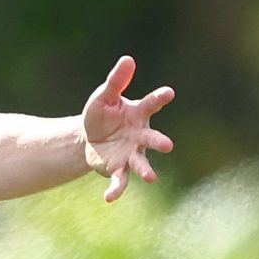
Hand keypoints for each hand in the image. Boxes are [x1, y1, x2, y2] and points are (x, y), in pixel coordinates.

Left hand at [80, 54, 174, 202]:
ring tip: (151, 178)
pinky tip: (109, 199)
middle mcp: (139, 136)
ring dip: (146, 170)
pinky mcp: (118, 169)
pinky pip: (120, 181)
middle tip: (168, 145)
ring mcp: (131, 154)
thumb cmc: (102, 114)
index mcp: (138, 114)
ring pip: (141, 163)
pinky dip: (116, 190)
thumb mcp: (104, 96)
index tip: (169, 93)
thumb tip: (128, 59)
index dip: (160, 98)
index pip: (151, 104)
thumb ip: (116, 81)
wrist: (89, 137)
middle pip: (152, 139)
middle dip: (159, 142)